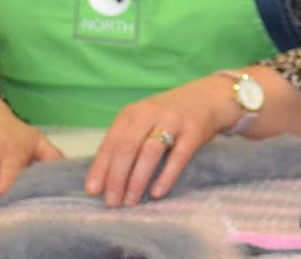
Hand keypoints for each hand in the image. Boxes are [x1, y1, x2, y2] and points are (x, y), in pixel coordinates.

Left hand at [86, 74, 235, 206]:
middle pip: (127, 148)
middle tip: (112, 202)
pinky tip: (156, 192)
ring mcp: (173, 121)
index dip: (100, 168)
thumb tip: (105, 178)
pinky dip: (166, 176)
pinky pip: (178, 156)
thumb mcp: (142, 120)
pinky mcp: (194, 131)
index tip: (93, 191)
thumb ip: (125, 141)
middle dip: (116, 178)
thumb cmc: (168, 116)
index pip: (111, 143)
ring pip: (149, 152)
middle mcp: (150, 114)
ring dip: (137, 180)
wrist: (207, 97)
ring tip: (130, 201)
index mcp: (132, 113)